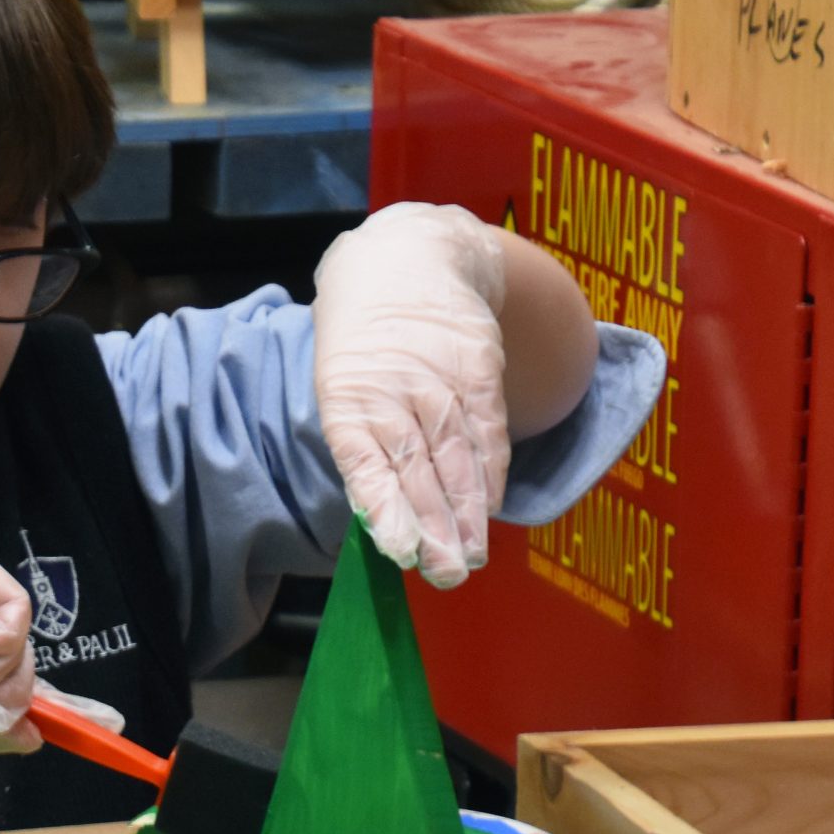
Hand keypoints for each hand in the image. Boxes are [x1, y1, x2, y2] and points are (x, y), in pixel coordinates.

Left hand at [310, 202, 510, 587]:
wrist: (407, 259)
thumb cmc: (364, 343)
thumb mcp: (343, 385)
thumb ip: (363, 447)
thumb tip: (385, 516)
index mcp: (347, 398)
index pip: (367, 463)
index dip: (387, 509)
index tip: (403, 551)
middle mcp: (394, 390)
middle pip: (418, 470)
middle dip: (434, 527)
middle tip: (447, 573)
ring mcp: (440, 379)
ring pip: (456, 456)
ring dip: (466, 512)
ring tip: (471, 556)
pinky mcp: (478, 368)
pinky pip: (486, 429)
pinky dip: (489, 472)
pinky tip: (489, 507)